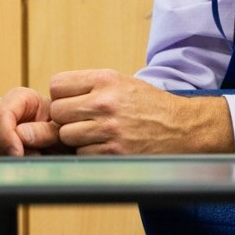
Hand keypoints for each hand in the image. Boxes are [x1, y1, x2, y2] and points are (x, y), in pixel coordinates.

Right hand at [0, 87, 69, 155]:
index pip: (1, 114)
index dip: (7, 137)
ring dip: (1, 155)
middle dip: (6, 149)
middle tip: (33, 156)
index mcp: (20, 97)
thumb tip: (20, 134)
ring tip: (27, 155)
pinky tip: (14, 159)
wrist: (61, 139)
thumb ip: (44, 131)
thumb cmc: (62, 130)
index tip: (18, 154)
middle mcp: (0, 107)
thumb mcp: (61, 130)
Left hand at [48, 69, 234, 154]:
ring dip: (76, 138)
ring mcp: (109, 129)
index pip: (57, 85)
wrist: (182, 128)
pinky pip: (82, 154)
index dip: (61, 95)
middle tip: (82, 121)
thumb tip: (52, 99)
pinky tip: (106, 146)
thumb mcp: (121, 82)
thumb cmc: (149, 105)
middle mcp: (105, 102)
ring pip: (66, 135)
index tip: (72, 102)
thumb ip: (88, 86)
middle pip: (57, 112)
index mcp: (105, 80)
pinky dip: (90, 153)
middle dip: (65, 119)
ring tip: (96, 134)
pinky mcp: (114, 153)